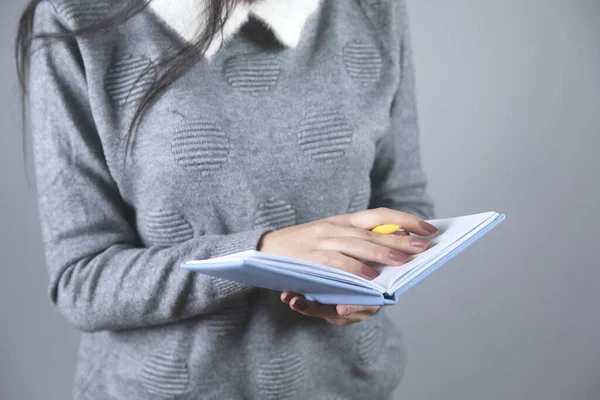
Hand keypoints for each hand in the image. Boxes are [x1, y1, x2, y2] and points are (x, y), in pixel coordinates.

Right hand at [258, 207, 437, 324]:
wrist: (263, 249)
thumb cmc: (303, 246)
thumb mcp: (330, 236)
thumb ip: (356, 241)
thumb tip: (392, 246)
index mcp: (343, 220)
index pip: (380, 214)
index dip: (406, 220)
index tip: (429, 228)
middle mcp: (335, 226)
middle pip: (374, 230)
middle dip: (402, 238)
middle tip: (425, 246)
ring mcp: (322, 240)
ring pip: (359, 244)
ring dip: (383, 252)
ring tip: (405, 260)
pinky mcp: (311, 257)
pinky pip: (337, 262)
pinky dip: (355, 268)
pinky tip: (372, 276)